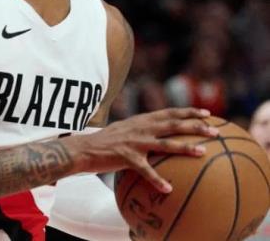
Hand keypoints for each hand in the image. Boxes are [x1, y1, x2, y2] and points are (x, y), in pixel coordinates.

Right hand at [80, 108, 218, 192]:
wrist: (85, 148)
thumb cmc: (107, 141)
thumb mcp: (126, 129)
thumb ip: (142, 129)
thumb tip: (159, 134)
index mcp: (142, 120)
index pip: (169, 112)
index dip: (188, 111)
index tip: (207, 113)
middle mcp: (141, 128)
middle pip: (172, 125)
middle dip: (195, 126)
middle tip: (214, 131)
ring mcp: (134, 142)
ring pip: (165, 144)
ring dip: (185, 148)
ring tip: (202, 152)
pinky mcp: (126, 157)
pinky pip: (145, 170)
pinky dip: (157, 180)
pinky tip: (168, 189)